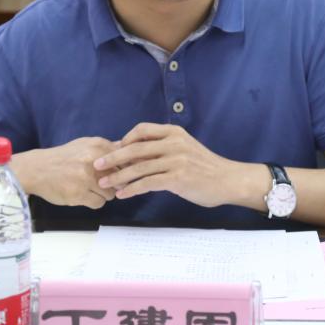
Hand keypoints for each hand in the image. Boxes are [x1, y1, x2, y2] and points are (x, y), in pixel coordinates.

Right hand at [12, 137, 118, 208]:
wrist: (37, 169)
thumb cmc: (63, 158)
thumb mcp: (85, 145)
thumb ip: (107, 148)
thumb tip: (129, 151)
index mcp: (97, 146)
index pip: (124, 162)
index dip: (124, 171)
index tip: (119, 175)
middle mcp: (93, 160)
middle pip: (120, 179)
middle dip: (114, 184)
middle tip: (104, 184)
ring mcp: (85, 178)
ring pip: (110, 194)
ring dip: (104, 194)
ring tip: (92, 189)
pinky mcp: (78, 194)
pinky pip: (99, 203)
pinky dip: (94, 202)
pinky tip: (85, 195)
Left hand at [94, 123, 242, 206]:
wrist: (227, 180)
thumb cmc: (204, 167)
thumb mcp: (185, 149)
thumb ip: (163, 148)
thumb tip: (135, 153)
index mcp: (174, 132)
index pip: (142, 129)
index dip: (125, 139)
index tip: (113, 150)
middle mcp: (174, 143)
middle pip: (135, 148)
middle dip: (113, 157)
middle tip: (97, 165)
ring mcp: (176, 160)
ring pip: (139, 167)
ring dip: (119, 176)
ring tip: (105, 183)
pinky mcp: (177, 178)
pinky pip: (148, 183)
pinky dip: (132, 189)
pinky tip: (123, 194)